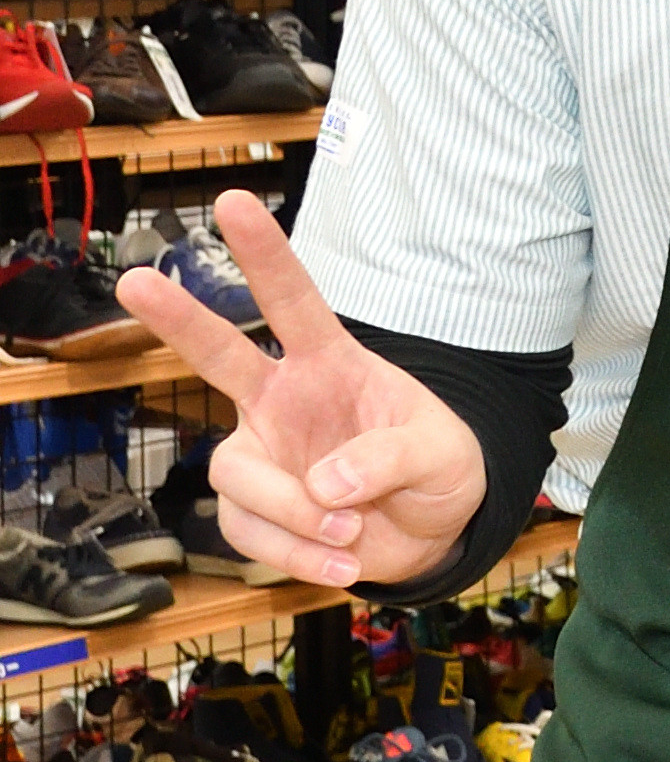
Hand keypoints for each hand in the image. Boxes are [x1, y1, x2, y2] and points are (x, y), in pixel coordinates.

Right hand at [112, 190, 484, 589]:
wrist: (432, 532)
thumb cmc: (437, 469)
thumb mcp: (443, 455)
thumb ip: (391, 458)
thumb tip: (327, 485)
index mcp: (333, 364)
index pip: (295, 302)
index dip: (265, 255)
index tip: (234, 202)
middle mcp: (284, 400)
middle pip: (218, 355)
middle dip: (178, 320)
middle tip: (136, 281)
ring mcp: (262, 453)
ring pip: (236, 475)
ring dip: (295, 513)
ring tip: (352, 531)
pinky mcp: (254, 511)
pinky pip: (251, 533)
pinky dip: (297, 554)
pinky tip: (342, 559)